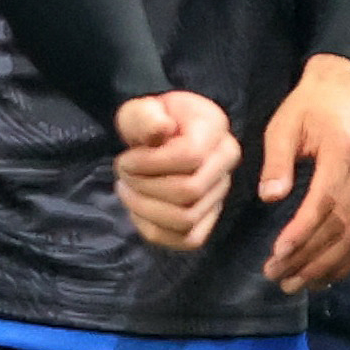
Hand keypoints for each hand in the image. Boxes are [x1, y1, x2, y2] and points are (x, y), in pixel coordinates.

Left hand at [109, 87, 239, 256]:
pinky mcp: (209, 219)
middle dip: (144, 186)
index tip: (125, 159)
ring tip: (127, 191)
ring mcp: (221, 193)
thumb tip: (162, 127)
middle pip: (189, 191)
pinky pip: (188, 239)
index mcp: (215, 129)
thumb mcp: (142, 110)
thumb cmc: (151, 121)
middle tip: (122, 175)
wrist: (163, 138)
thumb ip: (146, 116)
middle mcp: (226, 163)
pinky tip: (138, 212)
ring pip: (187, 220)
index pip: (189, 156)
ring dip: (146, 210)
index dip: (149, 163)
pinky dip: (155, 231)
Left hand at [256, 52, 349, 297]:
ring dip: (326, 267)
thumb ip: (277, 161)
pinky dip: (346, 262)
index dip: (303, 232)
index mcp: (344, 151)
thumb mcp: (284, 125)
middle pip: (342, 227)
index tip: (277, 253)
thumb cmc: (310, 106)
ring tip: (294, 283)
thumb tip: (270, 197)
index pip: (326, 202)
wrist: (348, 89)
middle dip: (309, 258)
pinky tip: (322, 277)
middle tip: (276, 276)